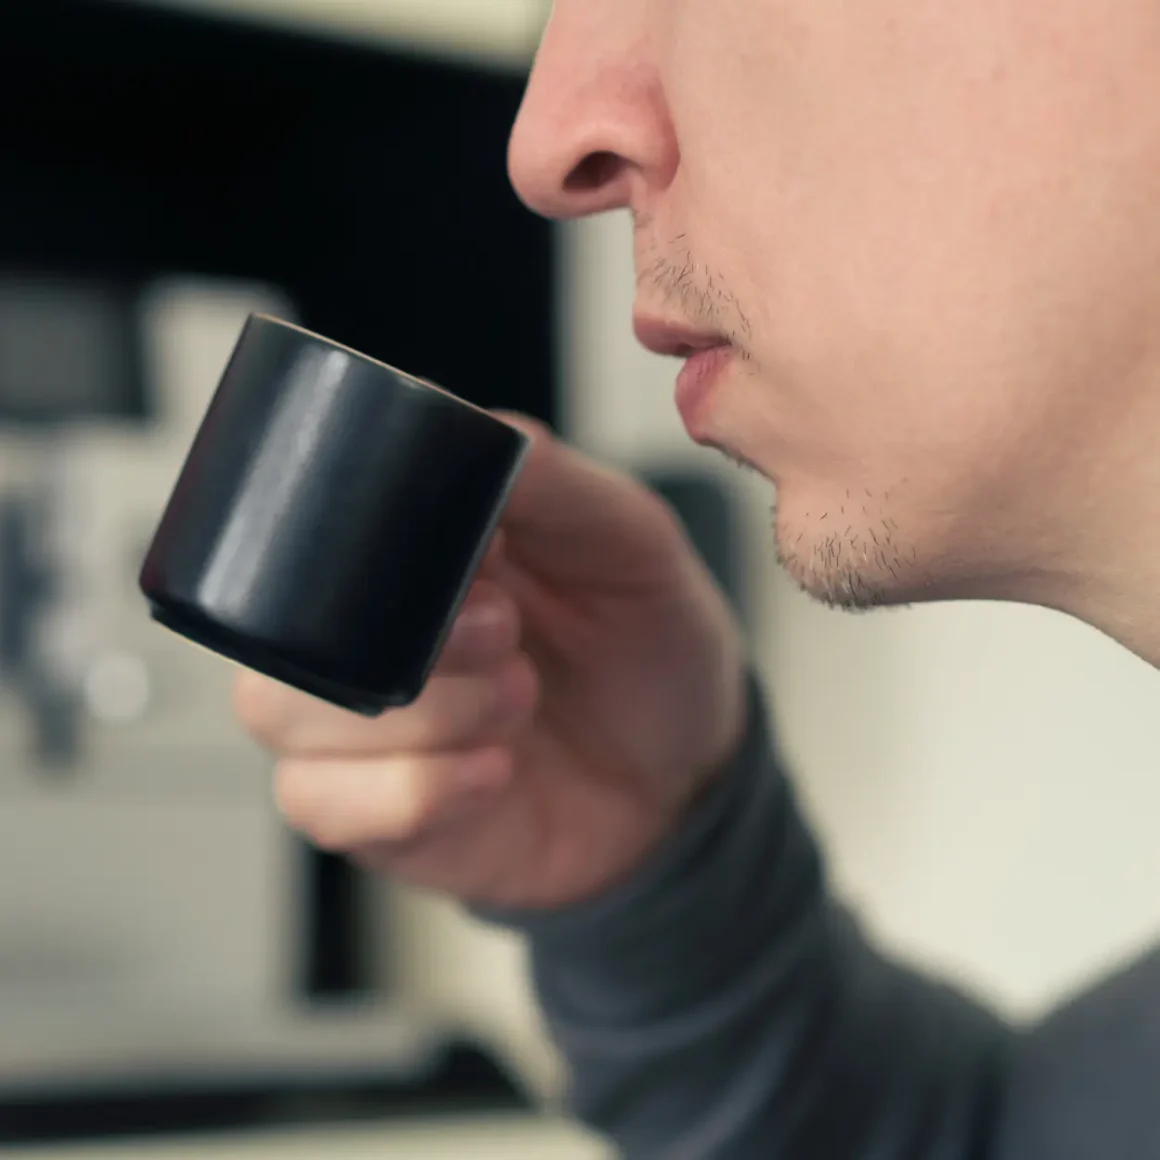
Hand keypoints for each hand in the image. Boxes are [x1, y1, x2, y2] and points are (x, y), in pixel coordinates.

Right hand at [235, 415, 747, 910]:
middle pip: (282, 626)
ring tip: (516, 698)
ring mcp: (362, 730)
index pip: (320, 525)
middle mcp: (371, 638)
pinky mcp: (373, 816)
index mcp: (412, 558)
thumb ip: (553, 485)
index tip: (476, 559)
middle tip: (504, 628)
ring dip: (414, 712)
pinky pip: (320, 805)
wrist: (685, 781)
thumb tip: (479, 432)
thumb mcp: (628, 542)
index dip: (376, 539)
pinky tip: (494, 772)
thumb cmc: (649, 651)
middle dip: (397, 632)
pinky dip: (411, 789)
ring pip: (284, 713)